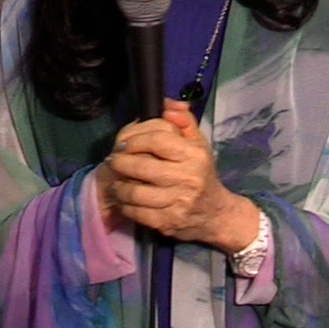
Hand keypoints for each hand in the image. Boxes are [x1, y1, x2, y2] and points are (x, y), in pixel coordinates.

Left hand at [98, 98, 259, 251]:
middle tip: (114, 160)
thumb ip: (183, 120)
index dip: (135, 139)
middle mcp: (187, 178)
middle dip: (120, 162)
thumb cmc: (201, 173)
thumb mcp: (198, 143)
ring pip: (135, 192)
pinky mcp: (167, 222)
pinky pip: (136, 212)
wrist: (215, 213)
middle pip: (142, 167)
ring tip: (117, 181)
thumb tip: (165, 105)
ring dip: (119, 185)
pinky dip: (125, 205)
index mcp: (194, 156)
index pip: (158, 140)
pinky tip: (125, 199)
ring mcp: (177, 203)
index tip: (123, 143)